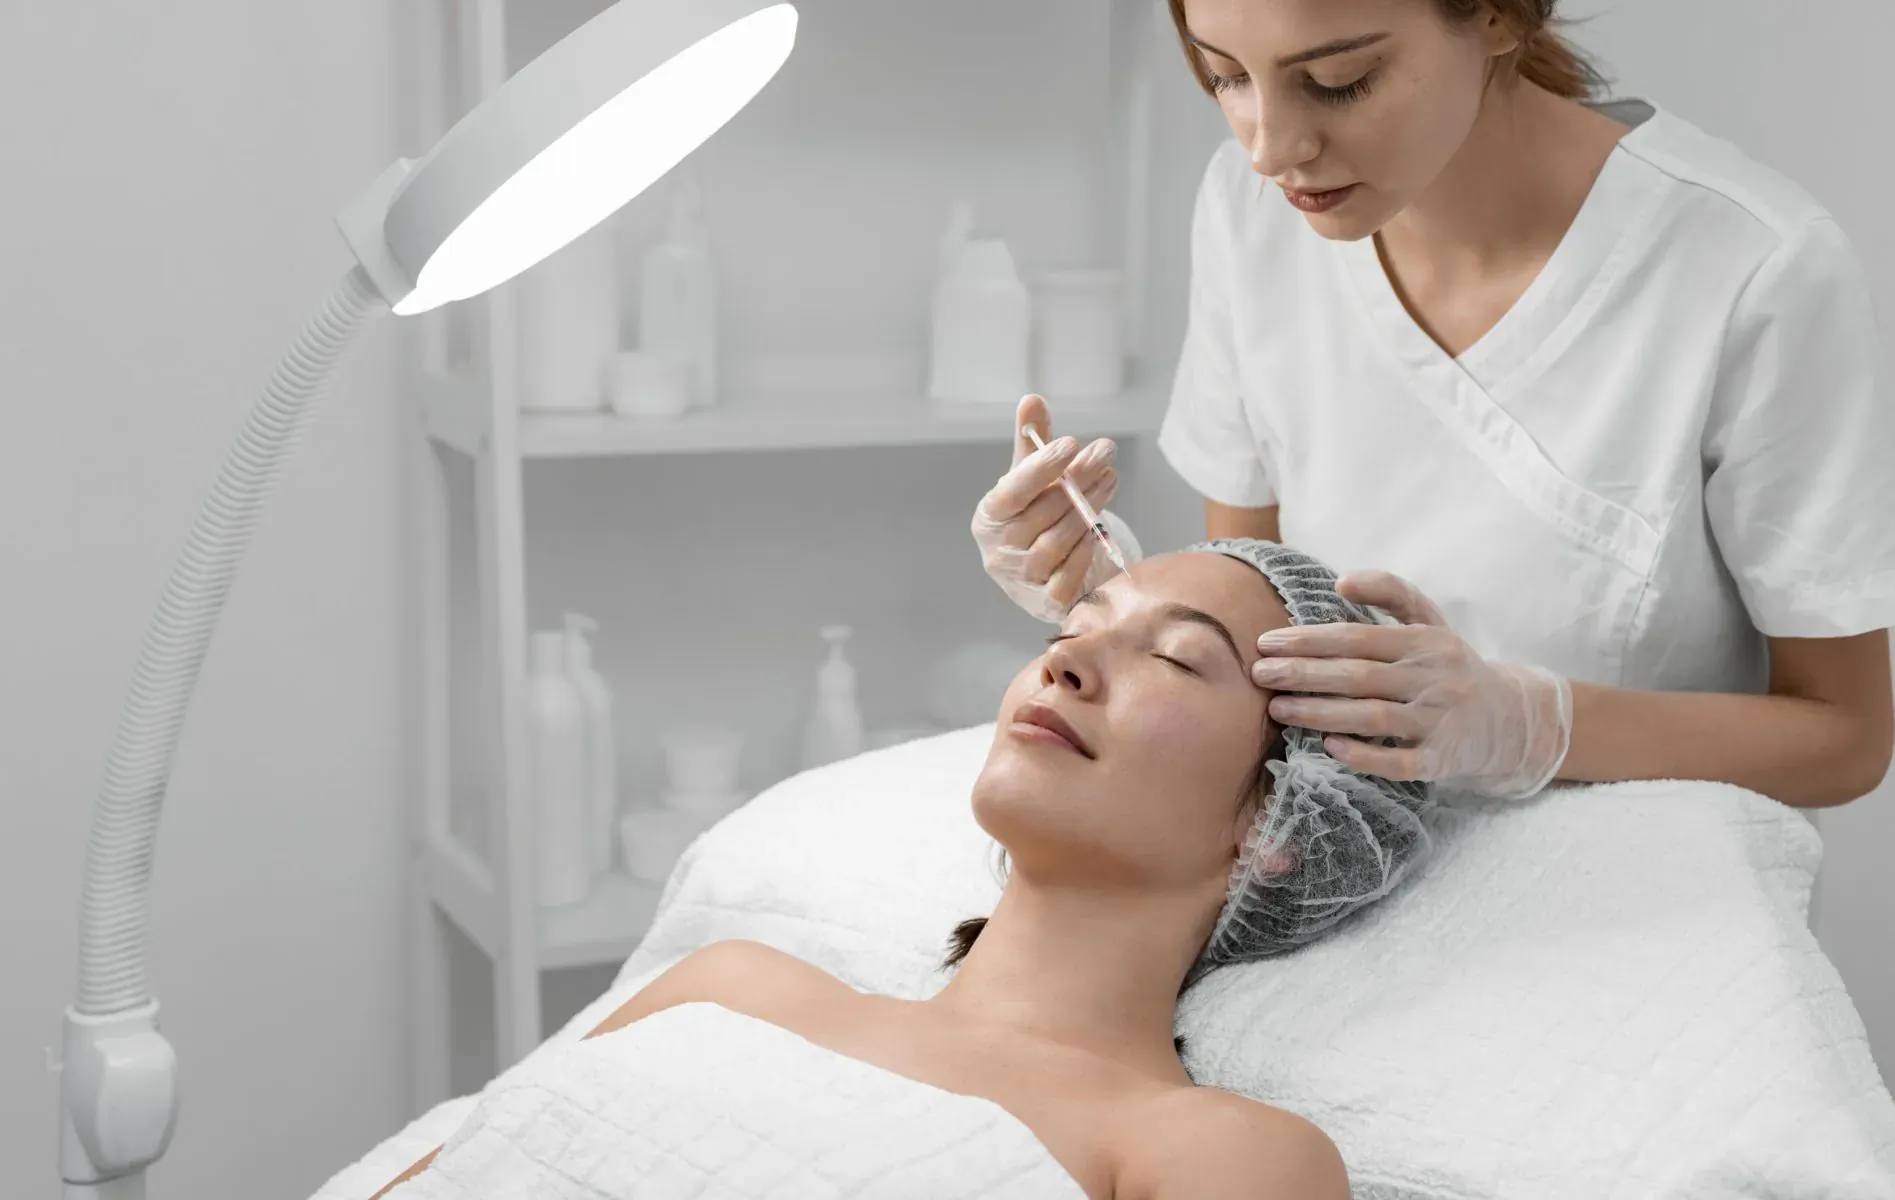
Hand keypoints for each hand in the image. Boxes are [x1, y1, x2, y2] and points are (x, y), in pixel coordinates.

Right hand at [972, 394, 1121, 621]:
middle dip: (1076, 480)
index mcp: (988, 518)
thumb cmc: (1033, 518)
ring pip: (1057, 543)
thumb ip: (1030, 442)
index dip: (1040, 468)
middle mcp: (998, 551)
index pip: (1011, 492)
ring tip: (1110, 479)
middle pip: (1040, 514)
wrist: (1039, 576)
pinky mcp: (1045, 603)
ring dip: (1087, 509)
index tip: (1071, 442)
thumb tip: (1032, 399)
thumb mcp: (1028, 479)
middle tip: (1105, 451)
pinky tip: (1101, 528)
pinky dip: (1086, 552)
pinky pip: (1068, 577)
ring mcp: (1021, 580)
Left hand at [1248, 571, 1572, 798]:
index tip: (1267, 643)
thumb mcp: (1431, 622)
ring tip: (1278, 709)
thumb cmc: (1452, 666)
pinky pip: (1399, 761)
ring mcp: (1439, 722)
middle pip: (1358, 676)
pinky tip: (1329, 747)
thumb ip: (1391, 593)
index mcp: (1426, 642)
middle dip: (1303, 674)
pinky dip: (1364, 755)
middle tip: (1259, 674)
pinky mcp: (1442, 761)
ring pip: (1371, 717)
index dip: (1310, 640)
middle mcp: (1434, 680)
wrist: (1512, 720)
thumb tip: (1342, 581)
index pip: (1358, 638)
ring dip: (1320, 713)